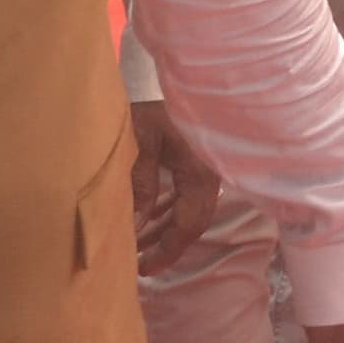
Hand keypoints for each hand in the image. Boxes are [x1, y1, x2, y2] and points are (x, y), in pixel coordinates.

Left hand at [127, 99, 221, 274]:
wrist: (179, 74)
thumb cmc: (154, 105)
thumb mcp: (140, 141)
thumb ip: (141, 183)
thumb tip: (137, 227)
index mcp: (201, 169)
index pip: (191, 221)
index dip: (170, 249)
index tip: (144, 269)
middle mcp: (208, 171)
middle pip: (192, 219)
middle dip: (165, 244)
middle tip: (136, 266)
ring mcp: (203, 166)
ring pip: (187, 210)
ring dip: (163, 230)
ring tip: (135, 248)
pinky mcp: (194, 160)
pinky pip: (183, 196)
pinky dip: (165, 214)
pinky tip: (146, 223)